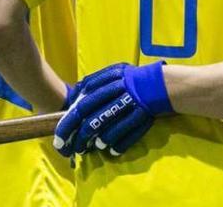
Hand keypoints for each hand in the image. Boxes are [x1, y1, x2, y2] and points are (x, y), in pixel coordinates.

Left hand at [53, 61, 172, 156]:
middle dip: (75, 135)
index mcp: (108, 80)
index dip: (67, 122)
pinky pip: (124, 134)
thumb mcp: (114, 72)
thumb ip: (94, 82)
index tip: (59, 136)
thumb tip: (75, 96)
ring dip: (92, 142)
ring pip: (104, 128)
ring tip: (85, 149)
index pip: (81, 104)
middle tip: (66, 148)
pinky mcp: (141, 117)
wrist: (163, 84)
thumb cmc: (134, 80)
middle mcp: (118, 92)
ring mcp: (130, 105)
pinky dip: (114, 144)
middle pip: (90, 117)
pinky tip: (108, 149)